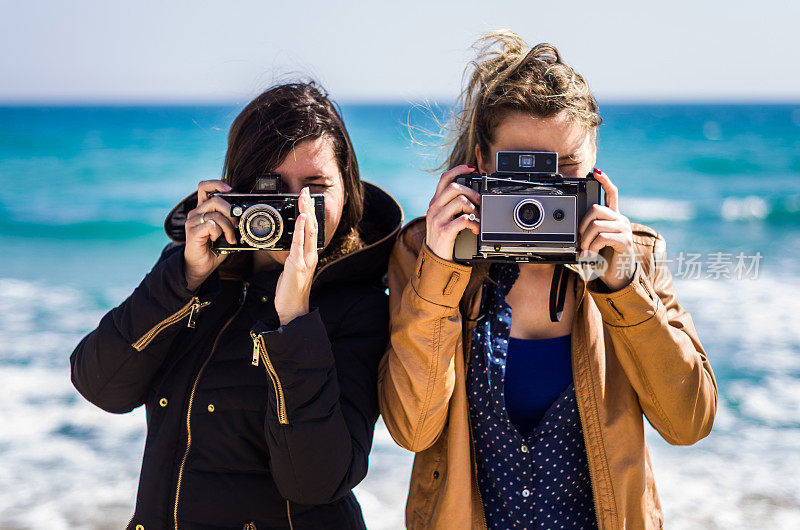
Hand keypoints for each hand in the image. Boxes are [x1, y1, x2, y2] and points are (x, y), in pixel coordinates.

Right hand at [184, 180, 237, 290]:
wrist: (201, 266)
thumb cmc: (213, 249)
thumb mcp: (225, 231)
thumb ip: (230, 221)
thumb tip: (242, 214)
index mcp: (203, 209)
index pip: (205, 187)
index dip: (217, 183)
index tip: (230, 190)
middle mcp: (196, 213)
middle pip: (215, 200)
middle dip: (231, 211)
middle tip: (236, 224)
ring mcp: (192, 222)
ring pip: (216, 214)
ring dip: (228, 227)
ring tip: (231, 238)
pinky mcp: (192, 232)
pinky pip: (211, 225)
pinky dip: (219, 232)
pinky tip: (218, 240)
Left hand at [274, 187, 317, 325]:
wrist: (293, 309)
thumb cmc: (291, 290)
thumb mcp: (293, 267)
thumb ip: (294, 254)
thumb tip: (291, 242)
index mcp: (310, 254)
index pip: (312, 228)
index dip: (310, 211)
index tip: (306, 197)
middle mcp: (311, 254)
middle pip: (312, 226)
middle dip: (308, 207)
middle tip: (305, 190)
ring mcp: (306, 259)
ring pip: (308, 231)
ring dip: (305, 213)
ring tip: (303, 198)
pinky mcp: (297, 265)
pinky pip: (299, 244)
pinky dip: (300, 230)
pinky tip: (301, 219)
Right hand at [425, 165, 480, 260]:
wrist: (435, 259)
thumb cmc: (443, 238)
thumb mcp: (444, 218)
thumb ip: (452, 206)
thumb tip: (471, 194)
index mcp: (435, 203)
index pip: (445, 178)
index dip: (459, 169)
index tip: (472, 168)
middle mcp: (434, 208)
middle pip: (454, 187)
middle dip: (472, 192)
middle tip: (479, 202)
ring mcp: (438, 219)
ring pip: (461, 201)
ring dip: (474, 209)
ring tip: (477, 218)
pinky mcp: (444, 231)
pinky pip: (464, 219)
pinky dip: (475, 223)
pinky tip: (476, 229)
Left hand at [578, 169, 635, 290]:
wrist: (617, 276)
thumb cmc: (604, 258)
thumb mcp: (595, 241)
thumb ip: (589, 230)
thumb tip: (576, 229)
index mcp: (613, 217)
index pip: (611, 193)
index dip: (604, 181)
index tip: (595, 171)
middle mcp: (621, 220)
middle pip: (596, 209)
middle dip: (582, 225)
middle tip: (579, 240)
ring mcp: (625, 230)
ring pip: (596, 225)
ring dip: (585, 240)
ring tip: (585, 251)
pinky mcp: (625, 242)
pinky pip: (602, 237)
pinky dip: (592, 248)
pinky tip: (592, 256)